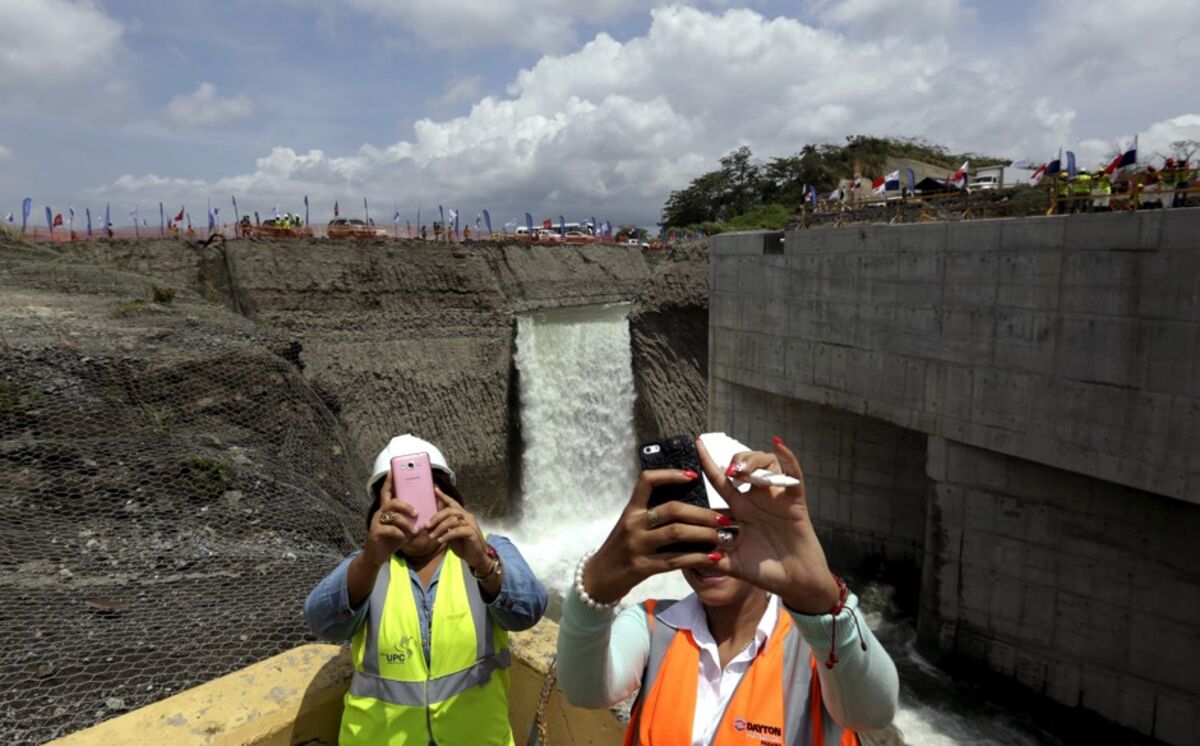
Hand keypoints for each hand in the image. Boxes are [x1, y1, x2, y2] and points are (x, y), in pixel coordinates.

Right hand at [364, 472, 418, 566]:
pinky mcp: (375, 533)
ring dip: (406, 523)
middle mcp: (379, 513)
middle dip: (406, 505)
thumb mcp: (404, 527)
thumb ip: (411, 518)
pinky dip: (399, 533)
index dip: (390, 481)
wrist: (377, 556)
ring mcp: (376, 523)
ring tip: (414, 531)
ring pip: (392, 516)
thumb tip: (427, 509)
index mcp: (386, 509)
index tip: (393, 470)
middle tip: (417, 513)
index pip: (387, 492)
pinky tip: (403, 537)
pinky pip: (389, 529)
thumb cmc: (392, 539)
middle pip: (392, 502)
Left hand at [426, 488, 488, 570]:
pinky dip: (447, 535)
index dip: (444, 496)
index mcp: (463, 515)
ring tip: (431, 536)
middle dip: (436, 517)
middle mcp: (467, 516)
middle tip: (427, 525)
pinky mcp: (472, 533)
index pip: (453, 503)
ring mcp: (471, 524)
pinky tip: (440, 540)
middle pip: (450, 510)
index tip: (435, 490)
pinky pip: (457, 530)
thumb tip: (432, 518)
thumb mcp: (450, 534)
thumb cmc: (463, 545)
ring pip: (453, 519)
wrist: (476, 558)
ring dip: (440, 528)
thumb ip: (444, 525)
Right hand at [583, 469, 726, 603]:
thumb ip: (651, 513)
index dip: (670, 475)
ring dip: (704, 533)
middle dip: (701, 513)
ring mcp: (638, 545)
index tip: (692, 475)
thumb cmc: (621, 548)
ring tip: (722, 536)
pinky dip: (698, 558)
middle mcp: (633, 524)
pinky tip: (713, 558)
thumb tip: (686, 503)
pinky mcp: (643, 567)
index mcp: (631, 510)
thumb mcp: (630, 525)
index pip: (647, 481)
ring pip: (676, 533)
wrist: (600, 577)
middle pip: (672, 509)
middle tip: (722, 518)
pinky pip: (676, 560)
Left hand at [697, 436, 840, 614]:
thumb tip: (688, 554)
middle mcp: (756, 500)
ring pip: (767, 463)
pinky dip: (788, 457)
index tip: (696, 444)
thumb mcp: (733, 564)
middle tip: (731, 472)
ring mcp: (776, 499)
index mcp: (740, 510)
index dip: (708, 462)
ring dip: (754, 460)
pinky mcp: (795, 503)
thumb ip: (713, 557)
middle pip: (744, 465)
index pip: (720, 480)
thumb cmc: (765, 573)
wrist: (795, 584)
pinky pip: (794, 475)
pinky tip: (778, 443)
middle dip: (736, 460)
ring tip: (744, 472)